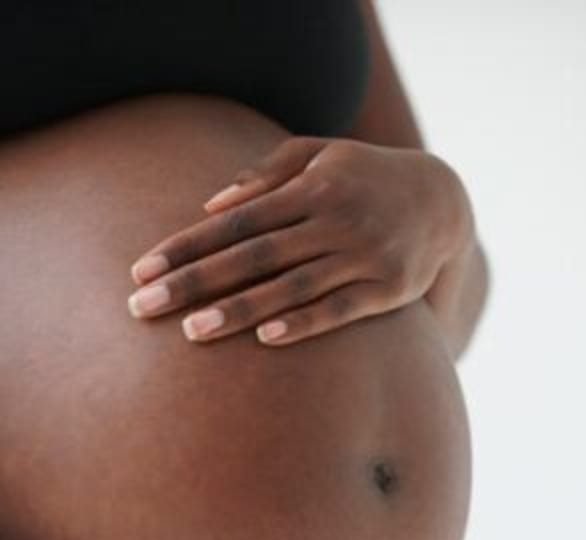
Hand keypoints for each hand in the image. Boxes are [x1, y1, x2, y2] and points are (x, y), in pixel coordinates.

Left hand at [125, 136, 472, 345]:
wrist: (443, 200)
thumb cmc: (364, 177)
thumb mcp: (321, 155)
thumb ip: (268, 174)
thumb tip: (212, 204)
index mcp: (311, 187)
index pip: (235, 220)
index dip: (186, 246)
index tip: (142, 269)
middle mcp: (335, 219)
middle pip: (252, 255)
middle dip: (194, 282)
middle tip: (142, 306)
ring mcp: (364, 255)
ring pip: (291, 287)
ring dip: (239, 310)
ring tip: (191, 333)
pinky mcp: (389, 289)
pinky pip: (341, 310)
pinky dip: (305, 323)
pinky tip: (267, 339)